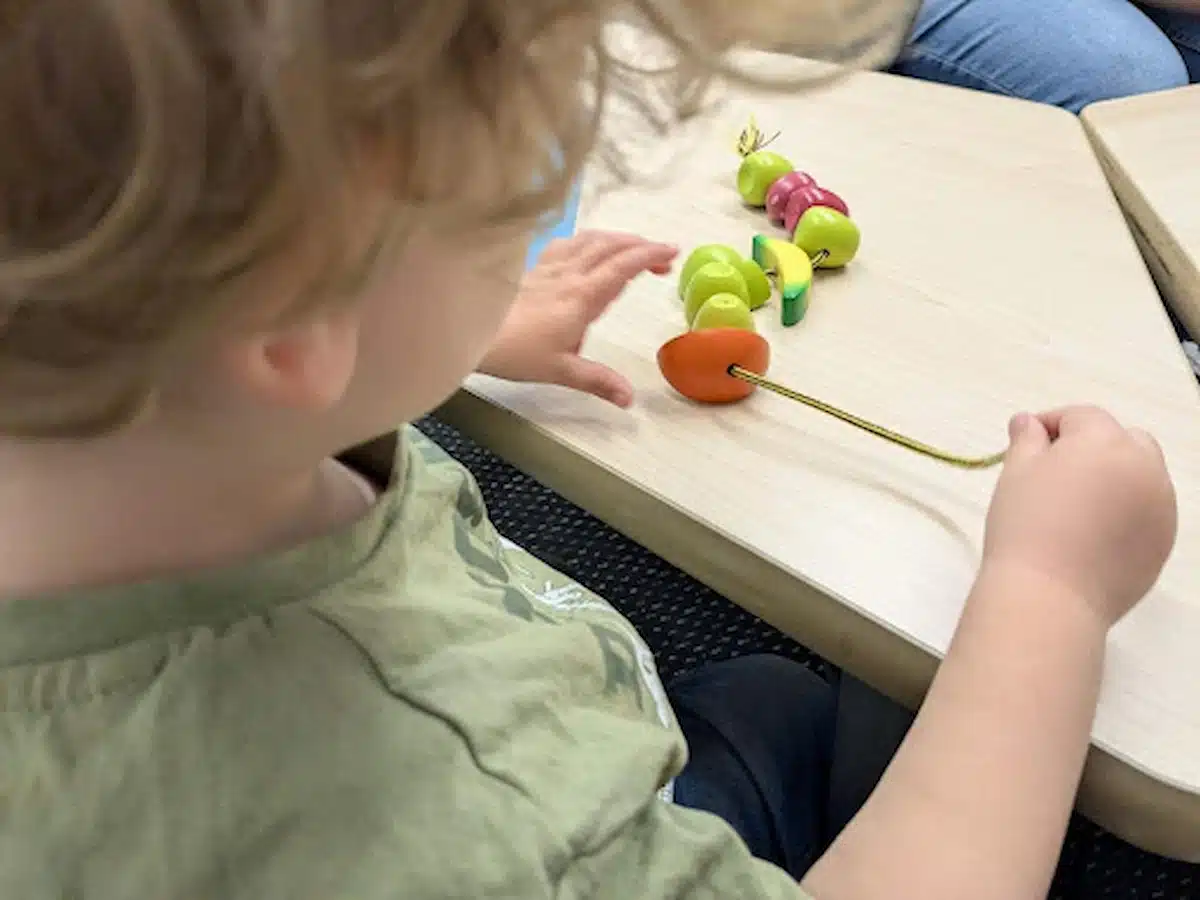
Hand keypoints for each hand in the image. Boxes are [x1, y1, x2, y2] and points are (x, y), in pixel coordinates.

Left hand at [478, 231, 676, 405]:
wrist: (468, 332)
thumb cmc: (514, 353)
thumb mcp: (560, 371)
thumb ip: (597, 382)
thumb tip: (628, 398)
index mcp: (582, 297)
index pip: (623, 266)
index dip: (650, 254)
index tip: (672, 252)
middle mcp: (569, 275)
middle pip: (611, 246)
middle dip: (640, 245)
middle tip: (661, 258)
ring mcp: (549, 268)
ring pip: (589, 239)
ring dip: (616, 239)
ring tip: (631, 249)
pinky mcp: (533, 269)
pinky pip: (566, 243)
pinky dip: (587, 240)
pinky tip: (586, 249)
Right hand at [982, 406, 1176, 626]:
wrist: (1050, 597)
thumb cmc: (1025, 527)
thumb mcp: (1016, 473)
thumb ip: (1027, 440)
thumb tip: (1029, 423)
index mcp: (1105, 441)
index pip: (1081, 417)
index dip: (1050, 424)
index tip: (1025, 442)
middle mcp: (1145, 467)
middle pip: (1124, 439)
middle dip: (1093, 446)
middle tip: (1055, 473)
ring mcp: (1162, 505)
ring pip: (1142, 475)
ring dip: (1115, 477)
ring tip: (1077, 506)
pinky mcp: (1165, 540)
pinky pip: (1148, 510)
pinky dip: (1127, 510)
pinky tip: (1093, 533)